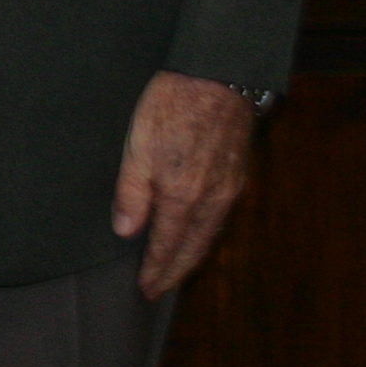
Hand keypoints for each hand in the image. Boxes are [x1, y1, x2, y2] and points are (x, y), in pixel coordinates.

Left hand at [113, 68, 257, 297]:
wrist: (216, 76)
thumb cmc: (171, 106)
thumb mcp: (137, 146)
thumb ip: (132, 193)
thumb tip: (126, 232)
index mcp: (184, 196)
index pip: (169, 246)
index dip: (157, 270)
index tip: (146, 289)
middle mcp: (213, 199)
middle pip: (194, 248)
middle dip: (175, 272)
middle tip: (158, 290)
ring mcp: (230, 188)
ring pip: (210, 235)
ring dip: (191, 256)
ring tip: (175, 269)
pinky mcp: (238, 174)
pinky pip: (221, 217)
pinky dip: (206, 235)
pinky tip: (197, 234)